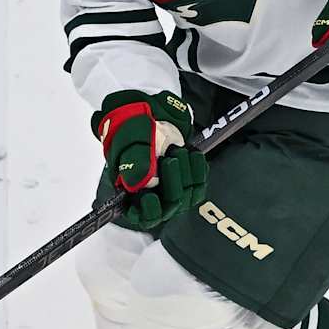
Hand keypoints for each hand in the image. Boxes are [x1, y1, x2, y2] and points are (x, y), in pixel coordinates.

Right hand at [92, 89, 207, 230]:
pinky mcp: (187, 179)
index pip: (142, 216)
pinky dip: (199, 170)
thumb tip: (141, 182)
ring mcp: (171, 187)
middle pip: (169, 206)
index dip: (149, 212)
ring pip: (187, 197)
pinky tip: (193, 154)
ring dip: (186, 174)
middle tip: (170, 159)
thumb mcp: (130, 143)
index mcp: (132, 191)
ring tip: (178, 151)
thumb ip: (134, 164)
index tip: (150, 198)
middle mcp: (152, 194)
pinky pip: (199, 185)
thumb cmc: (133, 128)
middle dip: (173, 183)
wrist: (150, 112)